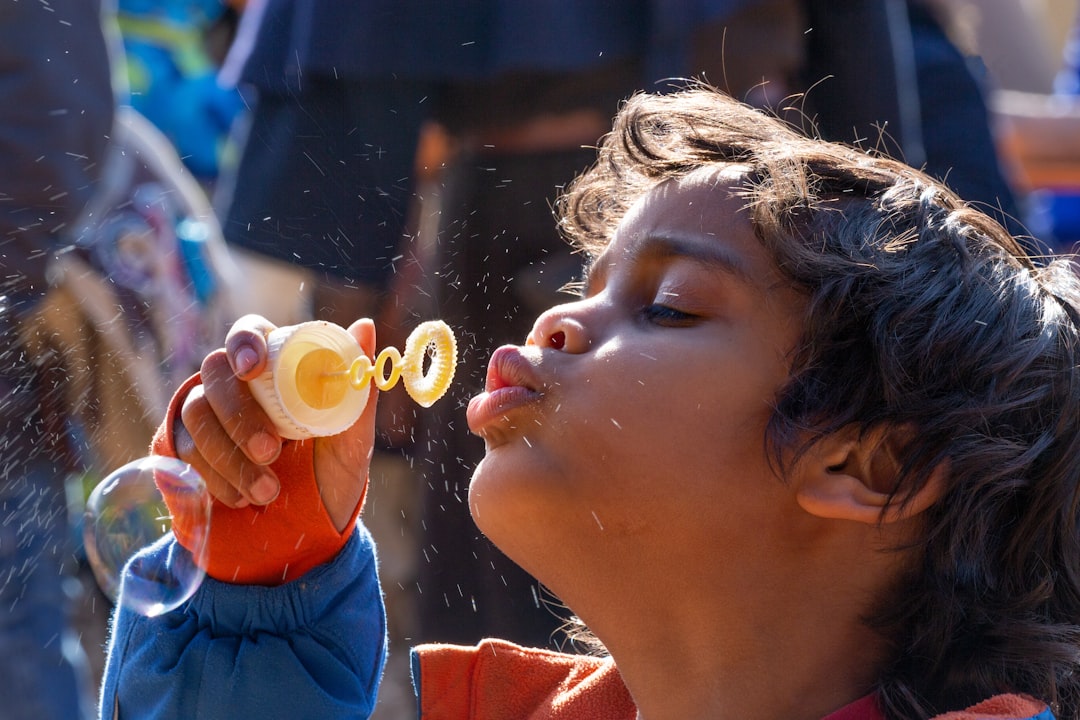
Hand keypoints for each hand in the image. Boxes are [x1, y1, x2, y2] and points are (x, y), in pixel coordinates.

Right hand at [175, 314, 376, 532]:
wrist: (311, 524)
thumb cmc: (333, 470)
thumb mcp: (353, 437)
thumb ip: (357, 390)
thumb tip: (366, 326)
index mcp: (278, 367)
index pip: (249, 332)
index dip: (244, 343)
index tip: (252, 370)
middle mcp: (238, 383)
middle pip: (214, 373)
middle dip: (239, 415)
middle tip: (270, 451)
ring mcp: (209, 415)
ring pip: (195, 414)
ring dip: (229, 455)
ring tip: (267, 491)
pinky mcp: (190, 449)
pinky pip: (185, 451)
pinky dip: (215, 477)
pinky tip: (243, 498)